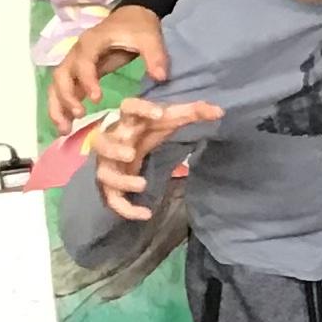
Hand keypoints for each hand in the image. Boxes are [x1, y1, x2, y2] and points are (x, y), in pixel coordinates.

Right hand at [49, 4, 169, 127]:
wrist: (132, 17)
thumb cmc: (138, 26)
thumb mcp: (150, 37)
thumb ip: (155, 55)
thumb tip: (160, 77)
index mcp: (92, 42)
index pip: (83, 62)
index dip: (87, 80)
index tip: (97, 99)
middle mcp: (77, 52)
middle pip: (61, 75)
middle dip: (66, 97)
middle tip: (79, 116)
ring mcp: (75, 63)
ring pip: (57, 85)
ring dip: (57, 106)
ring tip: (64, 130)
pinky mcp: (78, 73)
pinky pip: (64, 90)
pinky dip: (62, 107)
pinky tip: (66, 126)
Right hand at [91, 95, 219, 220]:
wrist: (131, 145)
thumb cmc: (150, 128)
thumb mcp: (172, 119)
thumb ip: (195, 112)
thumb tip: (219, 111)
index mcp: (129, 121)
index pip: (127, 107)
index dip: (140, 109)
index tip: (159, 114)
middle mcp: (113, 141)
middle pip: (102, 143)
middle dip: (113, 149)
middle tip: (131, 154)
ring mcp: (109, 164)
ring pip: (103, 173)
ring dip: (120, 180)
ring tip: (142, 184)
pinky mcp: (111, 185)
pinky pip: (112, 199)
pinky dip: (126, 209)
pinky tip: (145, 214)